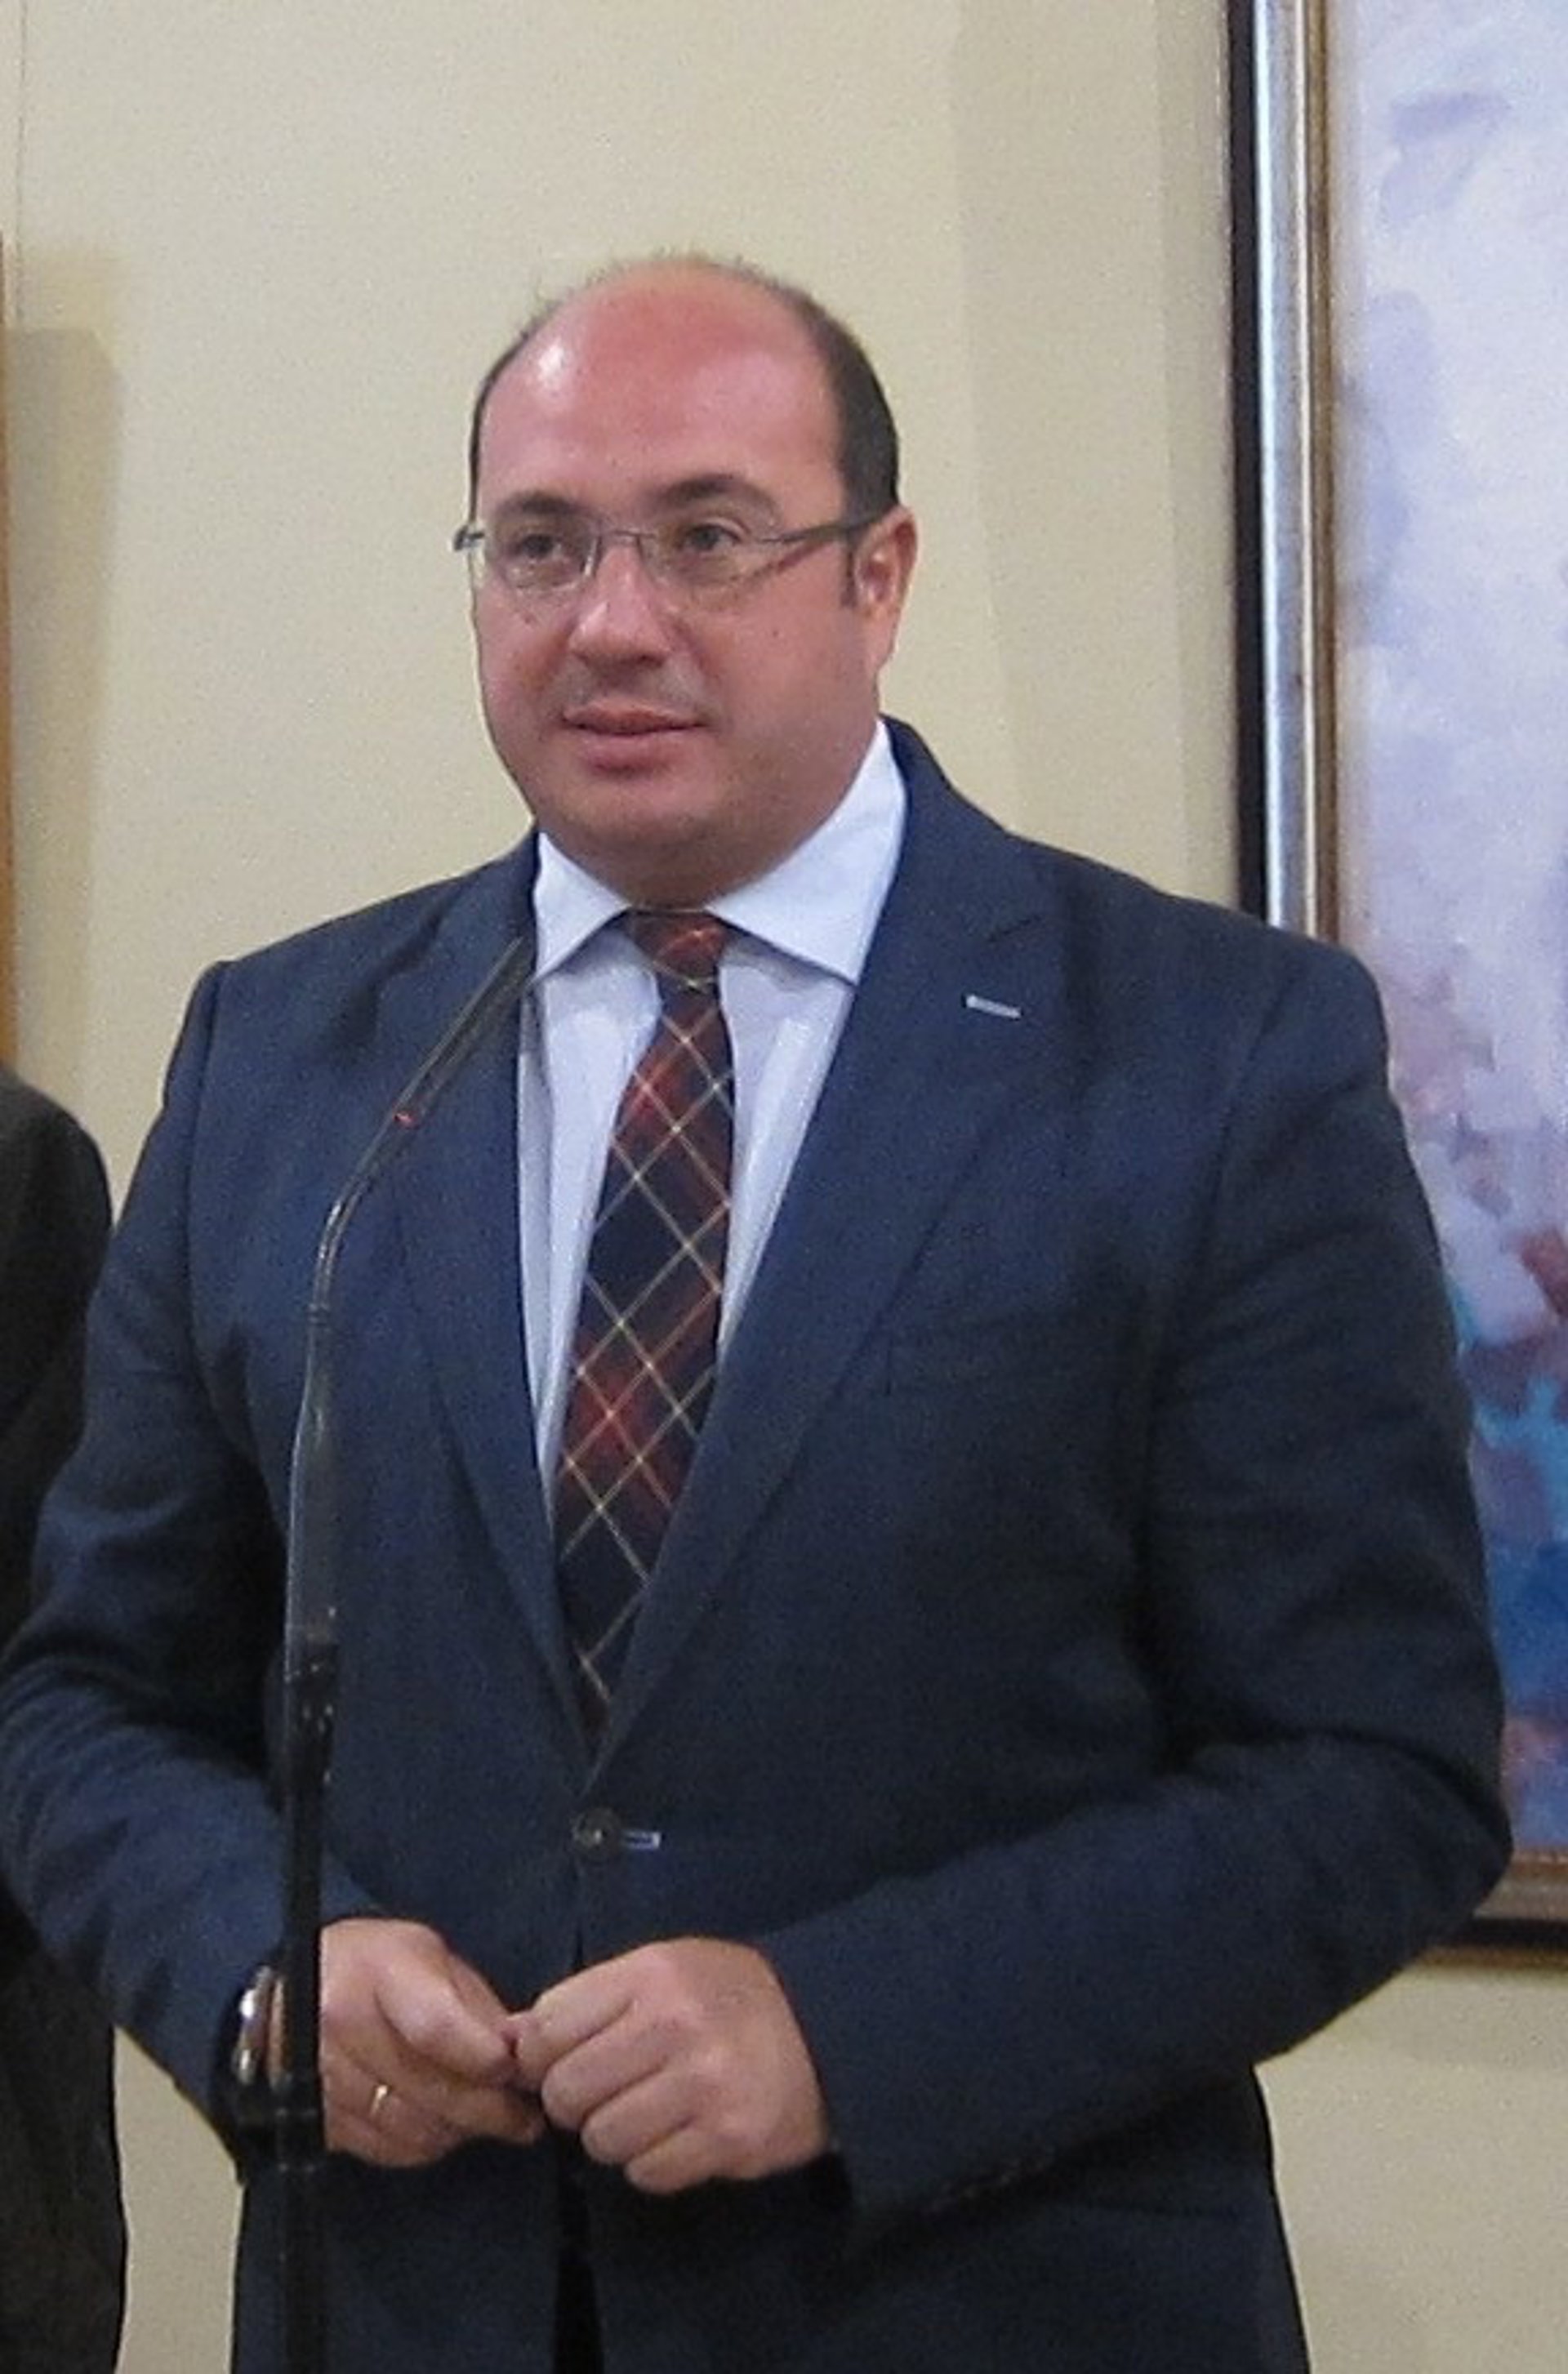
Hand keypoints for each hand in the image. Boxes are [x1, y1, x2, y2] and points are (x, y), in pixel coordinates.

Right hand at [299, 1917, 545, 2167]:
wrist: (290, 1994)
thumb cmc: (371, 1967)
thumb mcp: (427, 1956)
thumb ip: (474, 2004)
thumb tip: (519, 2053)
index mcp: (376, 1971)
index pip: (436, 2028)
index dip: (482, 2058)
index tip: (516, 2071)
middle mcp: (341, 2025)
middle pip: (430, 2088)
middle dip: (490, 2109)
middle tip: (525, 2116)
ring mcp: (324, 2078)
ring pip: (415, 2128)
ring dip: (461, 2129)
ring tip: (488, 2118)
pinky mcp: (318, 2119)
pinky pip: (389, 2149)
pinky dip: (426, 2143)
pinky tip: (443, 2123)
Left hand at [507, 1938, 829, 2194]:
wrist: (827, 2032)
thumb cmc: (728, 1997)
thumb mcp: (662, 1971)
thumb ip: (589, 2000)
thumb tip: (509, 2041)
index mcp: (650, 1974)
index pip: (547, 2026)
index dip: (540, 2055)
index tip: (560, 2062)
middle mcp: (673, 2025)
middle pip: (567, 2090)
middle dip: (575, 2101)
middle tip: (606, 2093)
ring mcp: (702, 2086)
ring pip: (602, 2140)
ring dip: (614, 2136)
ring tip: (647, 2114)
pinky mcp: (728, 2140)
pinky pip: (647, 2174)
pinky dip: (652, 2164)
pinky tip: (679, 2136)